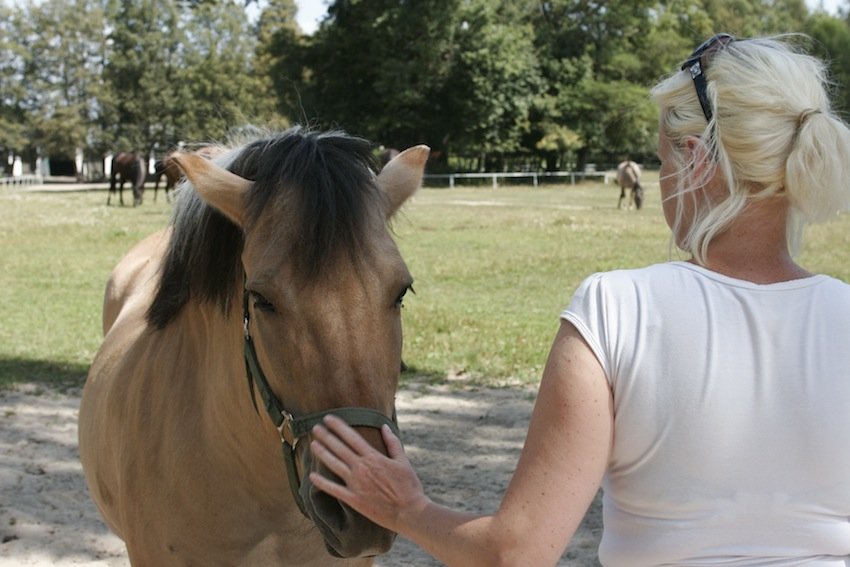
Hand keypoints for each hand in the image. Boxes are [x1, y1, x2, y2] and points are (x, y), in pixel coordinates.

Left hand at [309, 414, 428, 531]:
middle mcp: (362, 468)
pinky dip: (322, 483)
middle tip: (315, 427)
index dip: (339, 427)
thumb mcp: (403, 461)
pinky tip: (311, 476)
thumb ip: (393, 443)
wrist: (408, 512)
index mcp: (374, 457)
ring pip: (334, 465)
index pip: (352, 437)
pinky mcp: (354, 499)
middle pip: (340, 448)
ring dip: (322, 453)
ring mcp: (356, 484)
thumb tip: (384, 426)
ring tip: (313, 444)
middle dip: (326, 436)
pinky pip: (334, 489)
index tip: (328, 418)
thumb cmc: (409, 487)